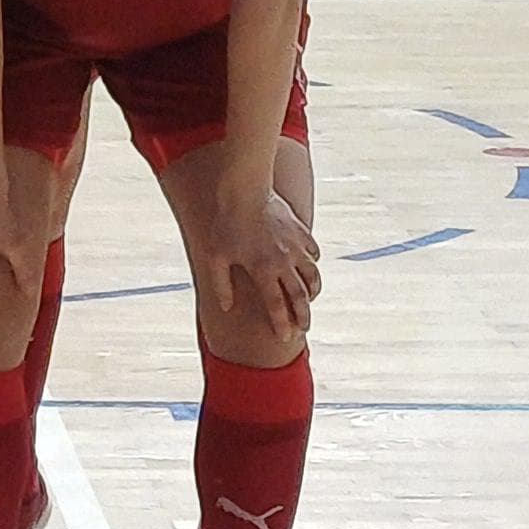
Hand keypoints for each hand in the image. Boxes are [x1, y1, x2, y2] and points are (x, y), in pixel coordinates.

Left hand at [204, 183, 321, 343]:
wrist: (245, 190)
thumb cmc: (225, 224)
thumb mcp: (215, 257)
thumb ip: (220, 285)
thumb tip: (226, 308)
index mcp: (264, 271)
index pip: (277, 306)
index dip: (282, 324)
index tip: (286, 338)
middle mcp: (285, 262)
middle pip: (300, 296)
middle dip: (303, 315)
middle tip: (304, 328)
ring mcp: (296, 247)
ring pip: (313, 276)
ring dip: (312, 291)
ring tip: (309, 300)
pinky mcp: (301, 232)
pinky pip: (313, 254)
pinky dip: (313, 265)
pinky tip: (309, 268)